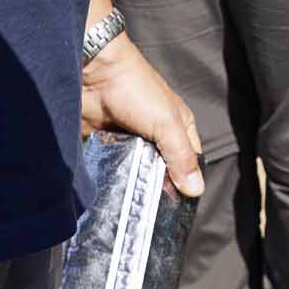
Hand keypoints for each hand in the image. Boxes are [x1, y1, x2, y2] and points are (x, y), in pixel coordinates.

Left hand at [81, 33, 203, 196]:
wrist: (92, 73)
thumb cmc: (135, 89)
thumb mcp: (166, 123)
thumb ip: (182, 157)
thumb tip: (196, 191)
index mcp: (179, 127)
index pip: (190, 163)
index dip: (186, 185)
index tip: (177, 211)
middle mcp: (156, 136)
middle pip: (163, 172)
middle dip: (158, 190)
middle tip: (151, 215)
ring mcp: (130, 142)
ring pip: (137, 173)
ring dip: (134, 186)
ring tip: (131, 208)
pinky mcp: (107, 146)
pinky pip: (114, 170)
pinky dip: (113, 180)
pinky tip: (111, 194)